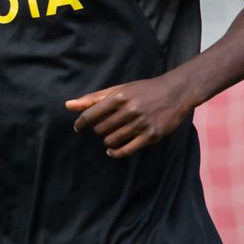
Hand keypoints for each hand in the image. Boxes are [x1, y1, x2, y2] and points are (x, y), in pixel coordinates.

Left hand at [65, 76, 193, 158]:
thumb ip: (93, 99)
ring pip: (111, 140)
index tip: (78, 128)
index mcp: (119, 97)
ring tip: (111, 136)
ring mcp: (141, 124)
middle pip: (100, 129)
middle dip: (99, 130)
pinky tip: (112, 150)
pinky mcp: (151, 136)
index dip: (81, 123)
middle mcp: (129, 110)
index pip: (90, 115)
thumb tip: (68, 105)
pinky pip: (126, 150)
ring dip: (107, 141)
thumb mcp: (118, 90)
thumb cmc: (143, 90)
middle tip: (104, 127)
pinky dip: (115, 153)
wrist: (175, 93)